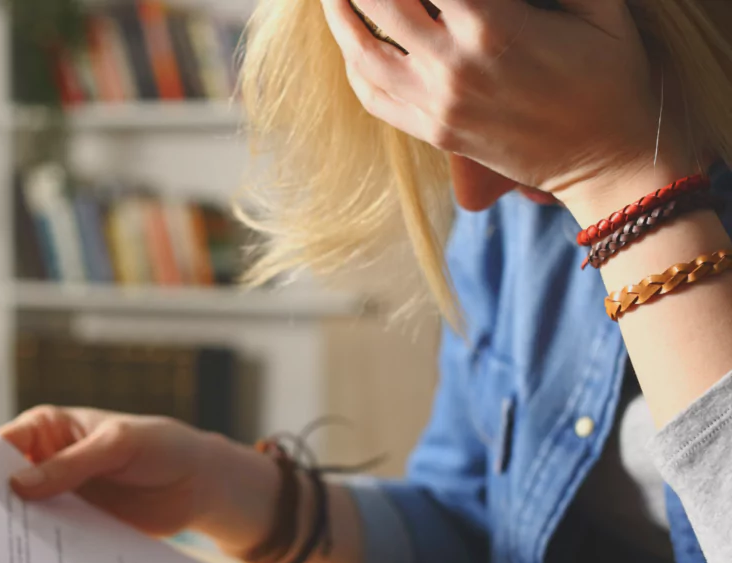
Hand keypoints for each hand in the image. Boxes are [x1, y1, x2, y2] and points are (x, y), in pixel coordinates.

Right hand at [1, 406, 219, 536]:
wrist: (198, 484)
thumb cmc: (160, 446)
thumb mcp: (118, 445)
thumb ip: (72, 464)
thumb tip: (18, 485)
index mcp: (49, 429)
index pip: (3, 444)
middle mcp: (47, 462)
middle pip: (5, 485)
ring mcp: (60, 497)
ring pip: (24, 516)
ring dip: (12, 536)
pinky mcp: (75, 527)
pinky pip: (50, 540)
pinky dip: (40, 555)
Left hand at [322, 0, 692, 214]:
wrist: (605, 159)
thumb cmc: (610, 75)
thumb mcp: (599, 5)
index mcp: (493, 25)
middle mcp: (453, 65)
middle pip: (380, 3)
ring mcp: (436, 104)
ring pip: (362, 53)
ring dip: (339, 16)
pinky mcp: (433, 132)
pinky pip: (374, 98)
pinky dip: (354, 67)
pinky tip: (351, 45)